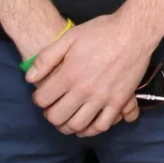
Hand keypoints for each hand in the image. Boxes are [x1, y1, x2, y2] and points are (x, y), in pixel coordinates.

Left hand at [26, 9, 160, 135]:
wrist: (133, 33)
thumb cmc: (100, 32)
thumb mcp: (69, 37)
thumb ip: (46, 58)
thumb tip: (30, 78)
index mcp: (69, 75)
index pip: (43, 99)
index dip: (39, 99)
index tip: (43, 96)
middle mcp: (84, 91)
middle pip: (57, 117)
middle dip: (51, 116)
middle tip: (53, 109)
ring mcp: (102, 98)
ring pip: (78, 125)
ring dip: (68, 126)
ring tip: (67, 119)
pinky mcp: (119, 102)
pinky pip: (103, 125)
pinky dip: (92, 130)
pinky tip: (87, 125)